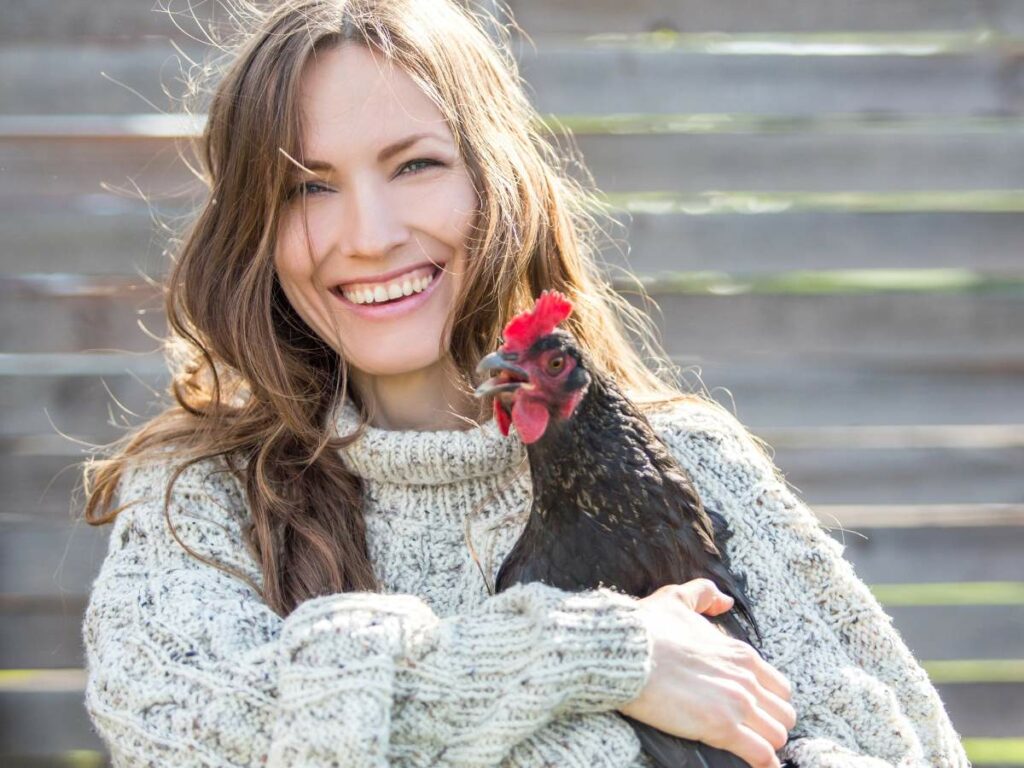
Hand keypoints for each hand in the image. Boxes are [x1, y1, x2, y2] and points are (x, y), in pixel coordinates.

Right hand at [617, 579, 796, 767]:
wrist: (626, 651)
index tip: (753, 711)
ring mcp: (737, 703)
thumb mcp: (677, 598)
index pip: (779, 687)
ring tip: (749, 750)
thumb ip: (704, 594)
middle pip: (785, 714)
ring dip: (766, 745)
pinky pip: (762, 755)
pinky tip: (752, 765)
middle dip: (771, 726)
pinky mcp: (722, 727)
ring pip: (778, 736)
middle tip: (751, 734)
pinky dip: (762, 763)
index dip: (769, 702)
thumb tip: (725, 601)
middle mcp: (746, 678)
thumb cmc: (647, 628)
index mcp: (740, 653)